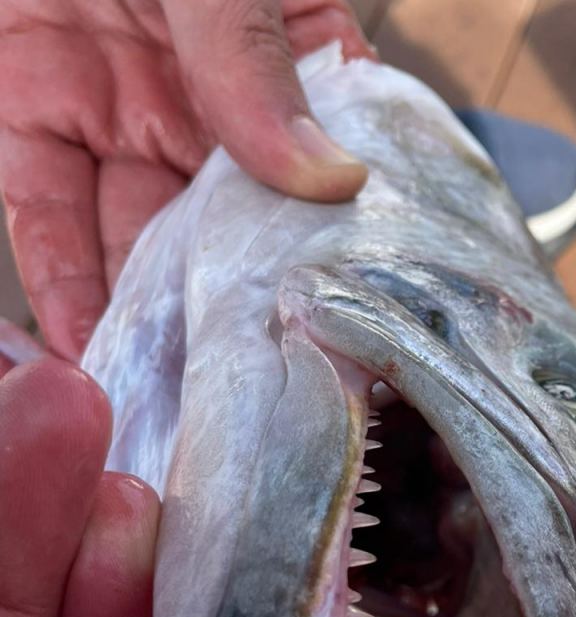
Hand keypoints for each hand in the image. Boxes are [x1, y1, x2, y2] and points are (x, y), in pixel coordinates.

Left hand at [0, 0, 373, 360]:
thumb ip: (255, 62)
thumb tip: (332, 178)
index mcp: (286, 58)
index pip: (323, 175)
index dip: (329, 256)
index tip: (337, 336)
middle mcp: (211, 102)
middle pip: (228, 229)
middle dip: (230, 311)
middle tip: (240, 395)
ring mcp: (123, 107)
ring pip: (138, 235)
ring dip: (147, 316)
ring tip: (165, 394)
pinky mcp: (33, 103)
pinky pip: (49, 207)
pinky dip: (62, 278)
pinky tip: (87, 343)